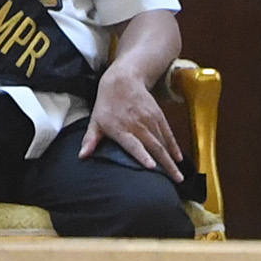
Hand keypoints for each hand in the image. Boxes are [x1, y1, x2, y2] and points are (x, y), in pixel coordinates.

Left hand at [89, 58, 184, 177]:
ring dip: (172, 160)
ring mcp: (150, 121)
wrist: (123, 80)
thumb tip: (81, 156)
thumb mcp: (95, 121)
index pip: (134, 145)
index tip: (151, 167)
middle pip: (155, 147)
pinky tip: (178, 158)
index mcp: (121, 129)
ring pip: (163, 143)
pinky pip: (168, 134)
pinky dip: (174, 146)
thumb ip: (90, 140)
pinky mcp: (159, 116)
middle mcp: (138, 126)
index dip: (142, 156)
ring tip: (178, 176)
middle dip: (166, 165)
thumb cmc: (107, 104)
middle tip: (176, 181)